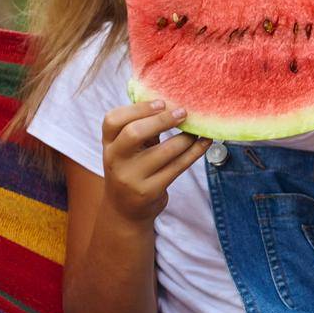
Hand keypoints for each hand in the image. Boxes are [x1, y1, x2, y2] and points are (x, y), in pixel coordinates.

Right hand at [100, 100, 211, 223]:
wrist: (124, 210)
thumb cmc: (131, 168)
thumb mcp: (127, 149)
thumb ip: (141, 127)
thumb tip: (173, 102)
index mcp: (108, 144)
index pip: (113, 120)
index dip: (137, 108)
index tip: (162, 103)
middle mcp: (115, 160)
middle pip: (134, 133)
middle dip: (162, 120)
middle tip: (184, 113)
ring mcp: (131, 178)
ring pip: (164, 152)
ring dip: (186, 138)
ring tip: (198, 130)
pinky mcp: (149, 191)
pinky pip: (178, 167)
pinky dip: (195, 152)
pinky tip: (204, 143)